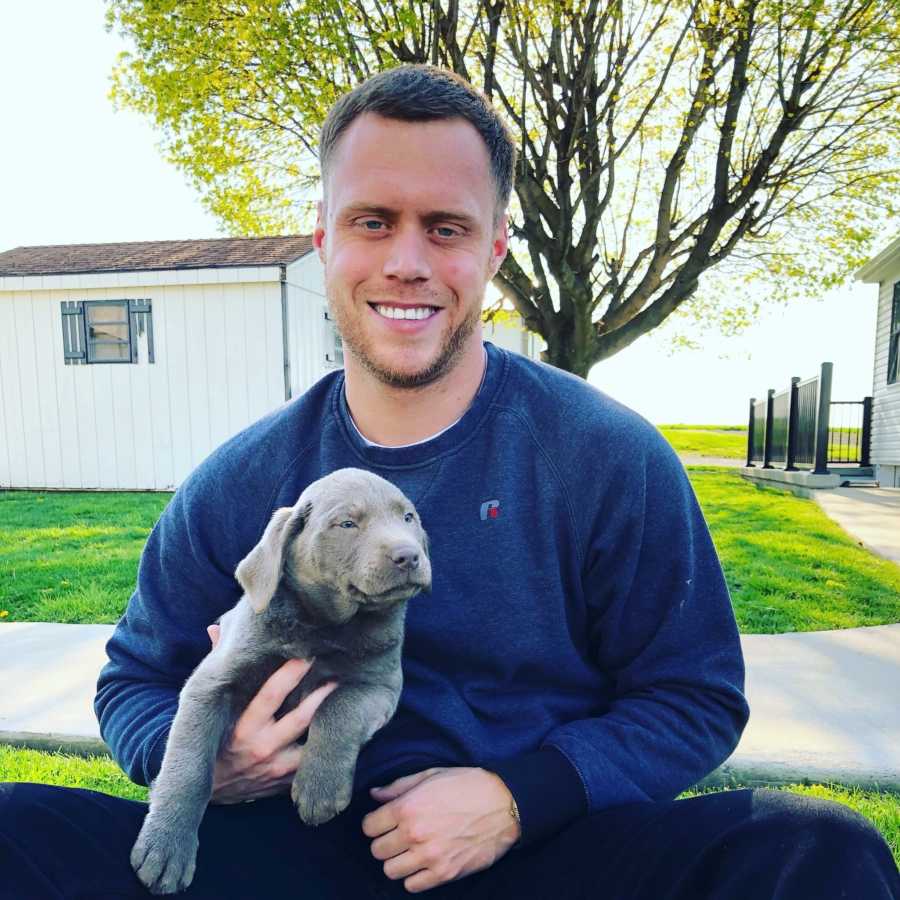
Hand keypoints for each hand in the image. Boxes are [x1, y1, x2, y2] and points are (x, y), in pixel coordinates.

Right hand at [206, 623, 336, 803]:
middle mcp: (260, 747)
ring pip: (311, 746)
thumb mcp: (208, 706)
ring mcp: (274, 768)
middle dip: (321, 696)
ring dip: (329, 725)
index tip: (309, 654)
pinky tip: (344, 733)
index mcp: (243, 726)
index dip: (291, 673)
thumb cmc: (212, 736)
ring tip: (350, 703)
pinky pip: (311, 767)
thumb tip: (216, 627)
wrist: (207, 788)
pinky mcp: (284, 783)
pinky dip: (326, 750)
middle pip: (299, 719)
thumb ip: (217, 667)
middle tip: (340, 675)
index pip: (270, 695)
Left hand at [362, 767, 519, 892]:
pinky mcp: (445, 873)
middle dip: (384, 842)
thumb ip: (399, 786)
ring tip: (409, 851)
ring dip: (397, 861)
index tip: (383, 822)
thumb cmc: (467, 785)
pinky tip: (423, 863)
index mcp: (408, 807)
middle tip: (397, 836)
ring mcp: (429, 856)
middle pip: (377, 850)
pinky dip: (413, 877)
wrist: (503, 804)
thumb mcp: (432, 775)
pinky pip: (412, 886)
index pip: (369, 827)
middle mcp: (414, 834)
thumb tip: (374, 794)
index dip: (374, 823)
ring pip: (391, 871)